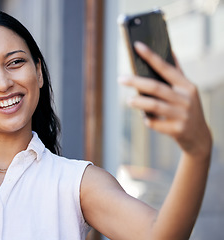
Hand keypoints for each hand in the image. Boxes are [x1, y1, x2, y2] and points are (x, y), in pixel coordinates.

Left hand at [119, 41, 211, 157]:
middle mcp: (185, 98)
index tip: (137, 45)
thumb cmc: (187, 108)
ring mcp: (182, 114)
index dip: (151, 56)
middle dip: (136, 82)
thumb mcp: (187, 90)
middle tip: (120, 79)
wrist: (199, 136)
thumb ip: (177, 73)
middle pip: (156, 87)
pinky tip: (145, 118)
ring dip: (138, 103)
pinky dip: (148, 120)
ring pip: (154, 106)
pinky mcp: (177, 129)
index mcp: (186, 85)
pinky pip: (155, 123)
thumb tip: (170, 50)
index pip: (166, 67)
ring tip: (128, 101)